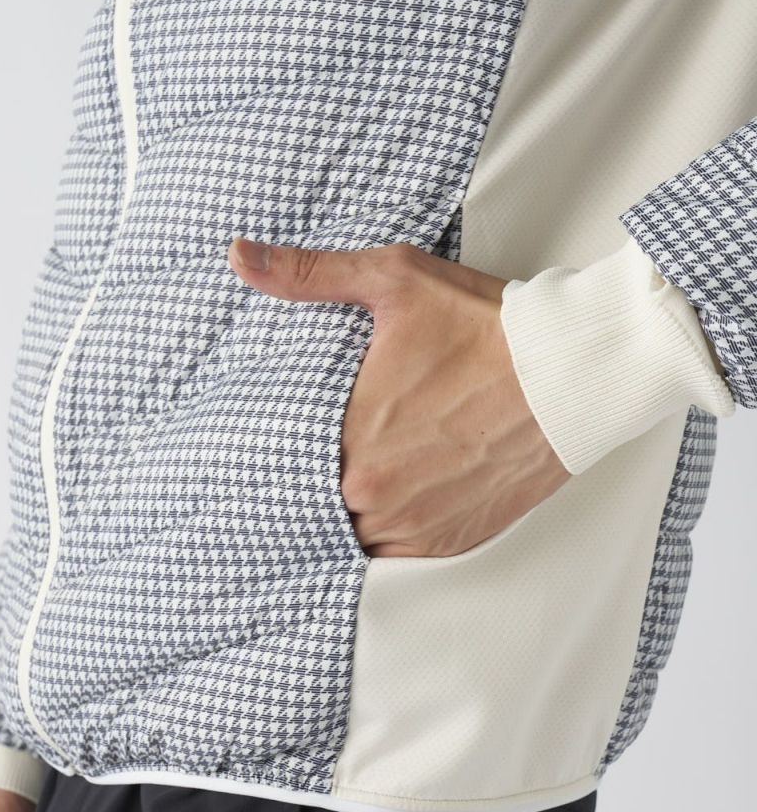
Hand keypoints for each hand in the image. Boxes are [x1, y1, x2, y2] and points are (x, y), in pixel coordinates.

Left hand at [227, 237, 569, 556]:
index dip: (285, 457)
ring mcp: (418, 526)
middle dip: (316, 485)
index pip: (289, 469)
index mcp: (350, 444)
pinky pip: (400, 556)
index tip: (286, 444)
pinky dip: (391, 535)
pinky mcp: (455, 540)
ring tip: (354, 484)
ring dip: (351, 515)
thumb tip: (238, 255)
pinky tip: (393, 505)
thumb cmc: (486, 327)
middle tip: (320, 461)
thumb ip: (309, 276)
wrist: (574, 371)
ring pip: (357, 537)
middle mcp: (378, 498)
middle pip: (321, 505)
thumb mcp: (394, 281)